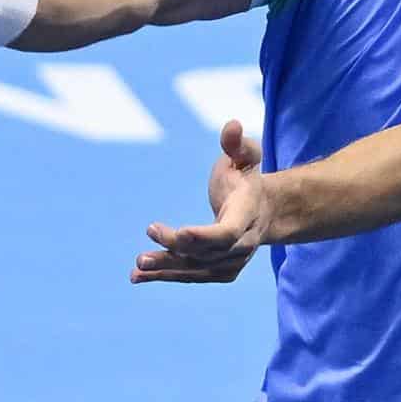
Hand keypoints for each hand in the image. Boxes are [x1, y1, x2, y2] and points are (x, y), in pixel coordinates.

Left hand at [132, 119, 267, 283]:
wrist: (264, 210)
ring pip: (196, 269)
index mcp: (247, 215)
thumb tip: (231, 125)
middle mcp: (242, 244)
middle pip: (206, 253)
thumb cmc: (246, 177)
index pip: (228, 233)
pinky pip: (191, 275)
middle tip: (142, 254)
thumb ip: (237, 144)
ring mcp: (233, 261)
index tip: (181, 233)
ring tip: (136, 269)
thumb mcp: (246, 155)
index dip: (206, 236)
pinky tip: (138, 276)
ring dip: (165, 270)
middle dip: (175, 252)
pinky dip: (165, 276)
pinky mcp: (219, 270)